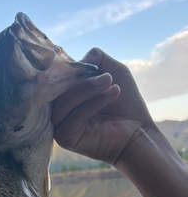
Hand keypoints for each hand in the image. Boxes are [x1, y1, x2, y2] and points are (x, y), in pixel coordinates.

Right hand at [53, 48, 154, 165]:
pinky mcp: (65, 137)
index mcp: (67, 96)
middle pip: (58, 90)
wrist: (138, 132)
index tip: (90, 64)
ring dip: (88, 89)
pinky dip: (92, 104)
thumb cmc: (126, 104)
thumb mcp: (114, 71)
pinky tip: (111, 95)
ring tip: (110, 83)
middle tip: (107, 76)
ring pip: (64, 102)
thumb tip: (77, 60)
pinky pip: (72, 117)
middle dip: (82, 80)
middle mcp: (60, 111)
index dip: (71, 69)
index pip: (58, 79)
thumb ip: (96, 58)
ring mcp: (60, 125)